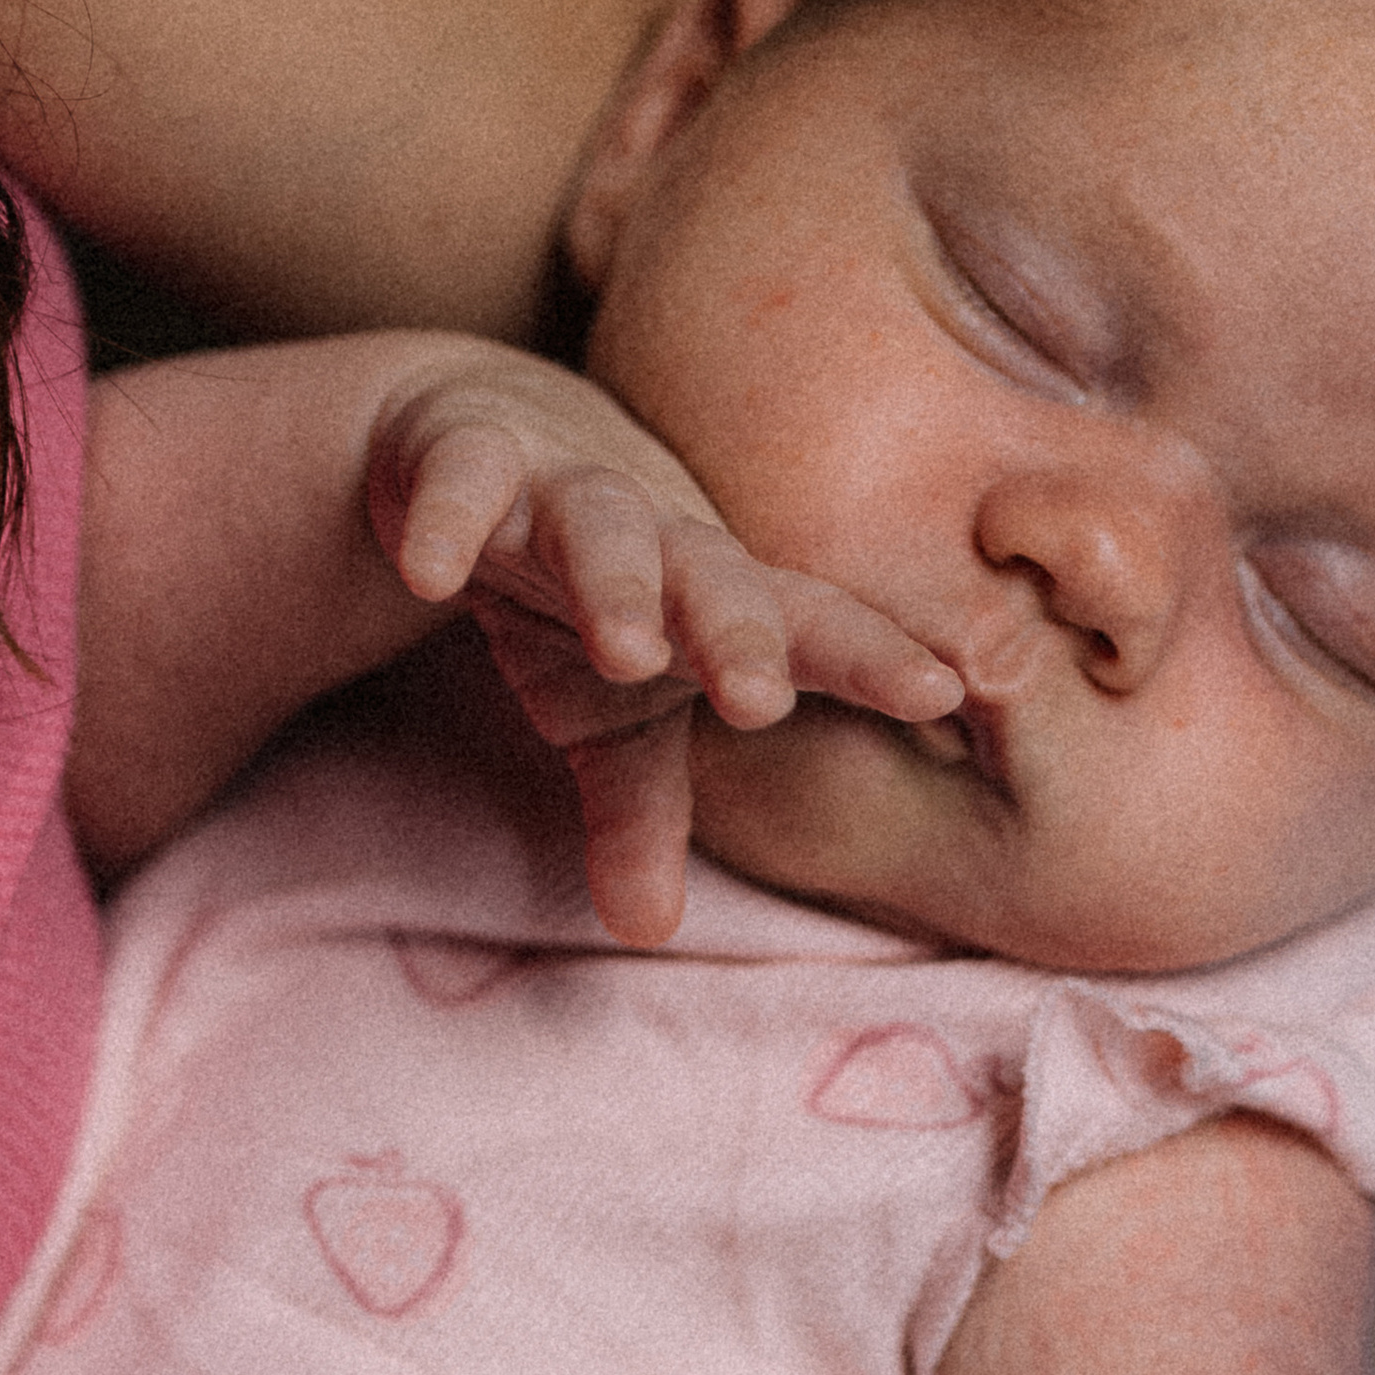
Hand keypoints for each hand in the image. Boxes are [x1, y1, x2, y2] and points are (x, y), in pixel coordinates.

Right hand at [365, 354, 959, 947]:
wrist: (475, 441)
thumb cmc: (584, 594)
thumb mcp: (609, 715)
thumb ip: (637, 815)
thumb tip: (648, 933)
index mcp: (714, 597)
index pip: (809, 630)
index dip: (872, 658)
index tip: (943, 693)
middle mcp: (657, 535)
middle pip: (714, 576)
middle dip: (740, 631)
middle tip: (762, 697)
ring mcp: (562, 488)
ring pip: (601, 525)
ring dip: (617, 582)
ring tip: (627, 650)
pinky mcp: (466, 454)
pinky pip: (461, 483)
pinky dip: (448, 521)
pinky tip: (431, 574)